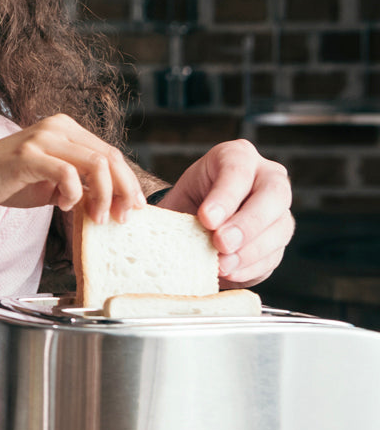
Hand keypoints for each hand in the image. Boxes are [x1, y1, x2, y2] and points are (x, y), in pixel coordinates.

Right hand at [0, 114, 143, 221]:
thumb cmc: (8, 183)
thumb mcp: (52, 182)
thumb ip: (80, 182)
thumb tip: (114, 199)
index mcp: (65, 128)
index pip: (110, 153)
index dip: (128, 182)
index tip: (135, 208)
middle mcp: (57, 126)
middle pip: (109, 157)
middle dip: (123, 191)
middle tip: (123, 218)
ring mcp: (42, 138)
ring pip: (95, 164)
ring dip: (103, 196)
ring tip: (98, 218)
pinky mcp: (28, 155)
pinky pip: (67, 174)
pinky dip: (73, 195)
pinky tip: (63, 206)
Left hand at [153, 139, 292, 286]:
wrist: (193, 222)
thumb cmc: (186, 203)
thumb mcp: (177, 197)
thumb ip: (174, 208)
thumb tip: (149, 222)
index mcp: (237, 157)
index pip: (238, 170)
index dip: (225, 196)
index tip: (207, 218)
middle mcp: (266, 177)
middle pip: (273, 194)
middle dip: (247, 222)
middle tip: (221, 242)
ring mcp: (279, 209)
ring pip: (279, 227)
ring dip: (250, 250)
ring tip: (222, 264)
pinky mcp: (278, 240)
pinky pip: (274, 255)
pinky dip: (252, 266)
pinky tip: (231, 272)